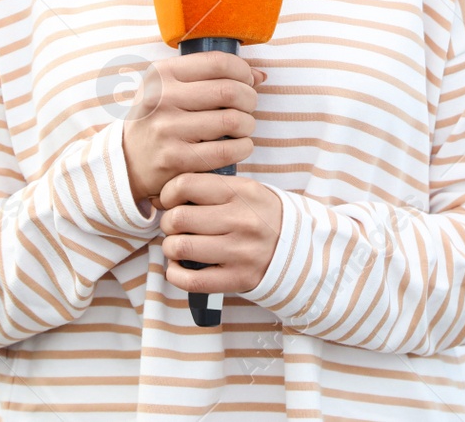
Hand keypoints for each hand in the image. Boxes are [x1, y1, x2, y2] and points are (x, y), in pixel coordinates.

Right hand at [121, 51, 263, 208]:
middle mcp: (161, 98)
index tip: (246, 82)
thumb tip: (260, 75)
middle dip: (250, 98)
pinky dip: (243, 147)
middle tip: (249, 107)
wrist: (127, 161)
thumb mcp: (171, 89)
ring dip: (248, 124)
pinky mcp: (174, 159)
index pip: (218, 62)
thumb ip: (212, 77)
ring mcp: (166, 129)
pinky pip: (226, 150)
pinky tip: (240, 145)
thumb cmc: (159, 118)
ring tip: (244, 127)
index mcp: (162, 74)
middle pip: (230, 90)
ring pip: (232, 120)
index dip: (242, 71)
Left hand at [158, 173, 281, 295]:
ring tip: (179, 245)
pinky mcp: (237, 278)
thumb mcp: (247, 190)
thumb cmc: (262, 216)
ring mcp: (240, 252)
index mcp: (242, 192)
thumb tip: (165, 196)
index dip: (168, 193)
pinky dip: (175, 274)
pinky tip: (179, 267)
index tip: (170, 200)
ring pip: (180, 248)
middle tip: (174, 226)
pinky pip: (190, 280)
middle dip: (168, 222)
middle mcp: (241, 220)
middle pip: (178, 218)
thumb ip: (211, 187)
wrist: (300, 249)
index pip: (186, 184)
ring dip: (170, 247)